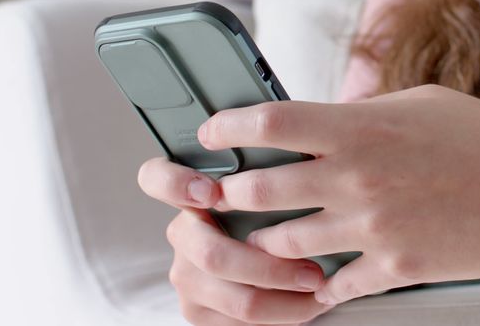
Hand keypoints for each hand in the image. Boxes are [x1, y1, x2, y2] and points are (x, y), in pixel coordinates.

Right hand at [138, 158, 336, 324]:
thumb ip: (274, 178)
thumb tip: (307, 169)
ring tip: (322, 292)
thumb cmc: (283, 213)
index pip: (157, 177)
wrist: (274, 264)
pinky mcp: (196, 310)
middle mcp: (183, 233)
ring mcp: (186, 274)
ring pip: (237, 299)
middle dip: (271, 269)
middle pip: (213, 255)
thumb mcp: (274, 189)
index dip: (177, 184)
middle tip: (313, 272)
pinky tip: (309, 304)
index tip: (212, 193)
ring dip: (288, 301)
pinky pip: (241, 322)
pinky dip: (284, 315)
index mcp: (192, 193)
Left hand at [198, 85, 479, 306]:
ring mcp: (374, 226)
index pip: (269, 121)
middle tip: (223, 195)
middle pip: (259, 188)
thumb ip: (361, 115)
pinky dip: (321, 285)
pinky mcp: (396, 265)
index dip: (226, 126)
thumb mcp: (417, 104)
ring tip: (263, 242)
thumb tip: (317, 125)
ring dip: (266, 244)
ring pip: (284, 245)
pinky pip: (336, 286)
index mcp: (361, 128)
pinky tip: (319, 282)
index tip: (210, 133)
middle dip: (229, 194)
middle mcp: (357, 176)